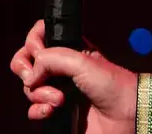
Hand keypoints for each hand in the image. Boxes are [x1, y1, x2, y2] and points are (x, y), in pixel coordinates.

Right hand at [11, 19, 138, 132]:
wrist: (125, 115)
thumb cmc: (113, 85)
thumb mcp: (82, 61)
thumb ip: (52, 58)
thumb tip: (30, 74)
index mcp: (69, 50)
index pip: (40, 36)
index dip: (32, 42)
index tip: (38, 52)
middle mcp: (61, 69)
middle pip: (27, 62)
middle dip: (26, 70)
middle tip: (35, 78)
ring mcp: (57, 90)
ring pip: (29, 87)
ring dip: (40, 94)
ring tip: (60, 99)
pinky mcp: (56, 112)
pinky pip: (34, 110)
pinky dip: (38, 111)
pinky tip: (51, 111)